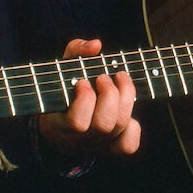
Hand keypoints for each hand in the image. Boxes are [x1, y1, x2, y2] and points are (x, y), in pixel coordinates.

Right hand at [37, 38, 140, 157]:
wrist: (59, 126)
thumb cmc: (63, 89)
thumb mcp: (63, 67)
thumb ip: (76, 51)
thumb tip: (96, 45)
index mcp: (61, 124)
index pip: (77, 122)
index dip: (85, 99)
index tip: (83, 81)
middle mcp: (81, 139)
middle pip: (104, 124)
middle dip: (109, 94)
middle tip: (103, 78)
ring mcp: (99, 144)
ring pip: (120, 126)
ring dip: (125, 98)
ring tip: (119, 80)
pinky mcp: (112, 147)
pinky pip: (129, 145)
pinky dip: (133, 127)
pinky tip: (125, 110)